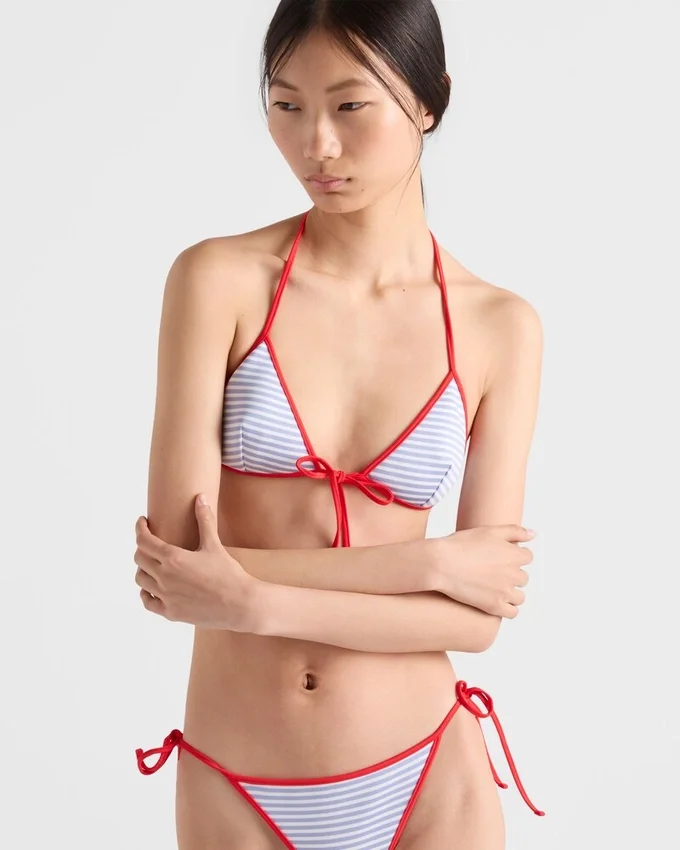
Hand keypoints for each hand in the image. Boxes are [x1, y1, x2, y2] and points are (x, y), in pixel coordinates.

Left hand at [134, 493, 256, 630]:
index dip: (140, 528)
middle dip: (142, 547)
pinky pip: (147, 602)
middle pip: (139, 558)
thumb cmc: (228, 573)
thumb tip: (201, 497)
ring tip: (151, 563)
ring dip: (143, 569)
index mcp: (173, 558)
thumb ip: (205, 520)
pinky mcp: (170, 612)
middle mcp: (165, 577)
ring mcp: (166, 596)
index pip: (144, 540)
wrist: (239, 604)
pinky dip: (145, 592)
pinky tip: (151, 587)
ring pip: (140, 579)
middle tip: (150, 542)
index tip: (142, 522)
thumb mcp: (214, 545)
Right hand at [432, 525, 534, 617]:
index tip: (499, 557)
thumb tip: (534, 534)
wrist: (440, 564)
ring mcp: (505, 592)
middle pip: (523, 577)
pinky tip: (496, 601)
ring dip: (511, 592)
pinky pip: (512, 612)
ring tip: (493, 587)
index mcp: (515, 555)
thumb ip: (515, 531)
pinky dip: (507, 608)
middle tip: (491, 571)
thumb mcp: (489, 531)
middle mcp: (514, 574)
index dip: (513, 556)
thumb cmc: (461, 545)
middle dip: (511, 574)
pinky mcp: (494, 606)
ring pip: (519, 596)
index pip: (527, 557)